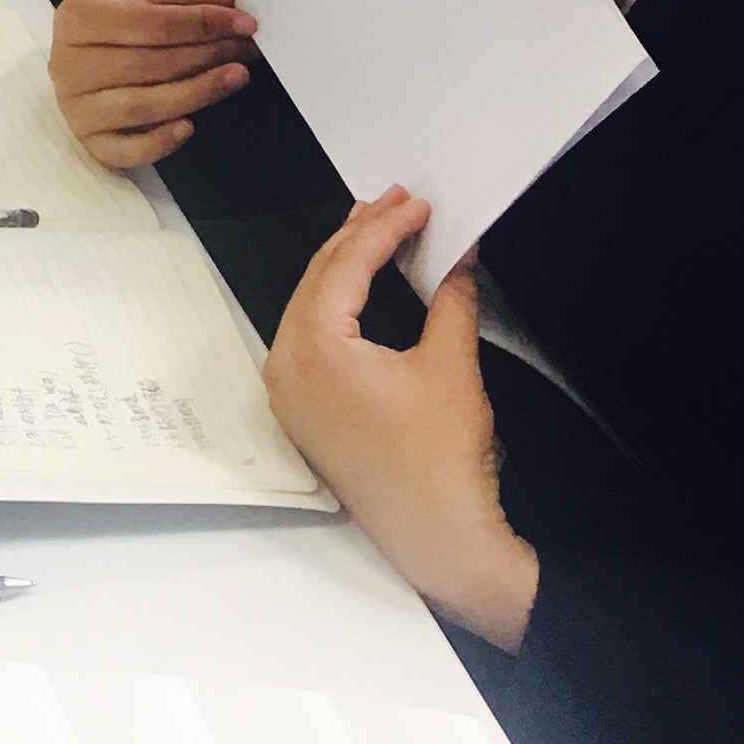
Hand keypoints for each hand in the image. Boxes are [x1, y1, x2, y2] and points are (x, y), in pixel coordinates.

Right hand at [48, 0, 255, 167]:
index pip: (150, 22)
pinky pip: (127, 150)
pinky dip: (160, 142)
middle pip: (150, 63)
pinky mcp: (91, 140)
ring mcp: (76, 105)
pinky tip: (188, 127)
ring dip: (199, 92)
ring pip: (144, 105)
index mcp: (79, 15)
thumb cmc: (118, 21)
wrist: (84, 54)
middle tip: (248, 49)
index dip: (203, 23)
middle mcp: (69, 62)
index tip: (246, 24)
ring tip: (237, 77)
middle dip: (208, 55)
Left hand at [264, 194, 537, 649]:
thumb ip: (451, 299)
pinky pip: (311, 336)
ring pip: (311, 304)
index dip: (384, 228)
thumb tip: (457, 256)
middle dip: (359, 236)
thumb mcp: (452, 368)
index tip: (416, 204)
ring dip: (346, 267)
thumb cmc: (441, 464)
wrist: (438, 540)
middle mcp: (285, 364)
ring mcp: (288, 390)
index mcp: (312, 348)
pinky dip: (338, 306)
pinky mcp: (302, 409)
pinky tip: (364, 287)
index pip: (345, 266)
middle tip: (397, 202)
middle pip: (319, 278)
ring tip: (382, 230)